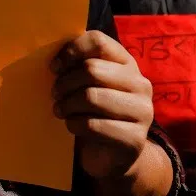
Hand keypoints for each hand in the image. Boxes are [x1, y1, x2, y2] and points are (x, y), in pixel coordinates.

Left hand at [53, 30, 153, 178]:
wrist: (112, 154)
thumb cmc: (93, 110)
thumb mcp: (87, 83)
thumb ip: (77, 65)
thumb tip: (53, 57)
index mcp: (126, 63)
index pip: (98, 41)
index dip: (71, 51)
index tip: (54, 67)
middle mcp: (140, 83)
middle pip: (91, 69)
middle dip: (65, 82)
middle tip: (55, 94)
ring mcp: (142, 111)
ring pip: (91, 97)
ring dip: (67, 104)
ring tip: (60, 110)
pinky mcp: (135, 138)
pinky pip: (92, 125)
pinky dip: (74, 124)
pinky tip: (72, 125)